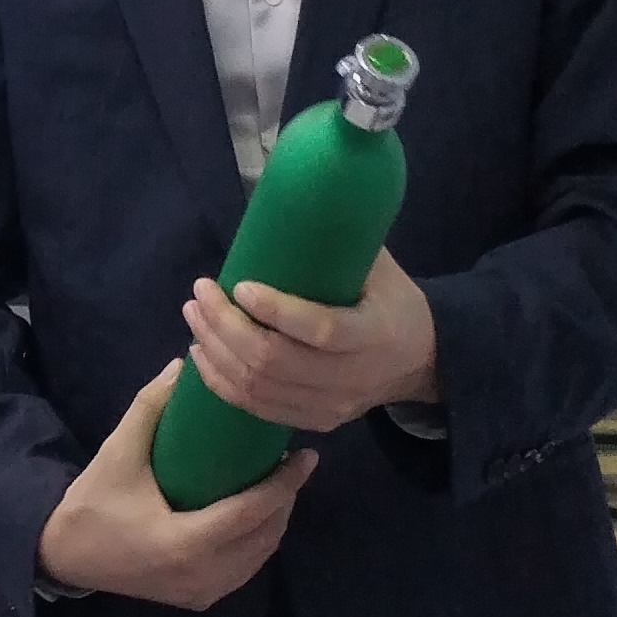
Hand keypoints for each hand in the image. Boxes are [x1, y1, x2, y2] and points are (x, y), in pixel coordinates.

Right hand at [37, 363, 318, 610]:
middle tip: (293, 464)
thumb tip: (183, 366)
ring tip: (280, 485)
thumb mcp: (119, 451)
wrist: (64, 554)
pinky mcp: (198, 599)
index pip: (251, 513)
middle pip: (264, 537)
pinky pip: (243, 571)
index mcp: (184, 543)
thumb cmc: (93, 502)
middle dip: (286, 499)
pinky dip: (258, 544)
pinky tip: (258, 517)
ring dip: (275, 522)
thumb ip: (151, 407)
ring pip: (259, 558)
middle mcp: (201, 575)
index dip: (284, 485)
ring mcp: (202, 592)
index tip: (306, 456)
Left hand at [180, 245, 441, 436]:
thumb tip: (291, 195)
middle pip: (275, 362)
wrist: (421, 360)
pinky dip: (221, 382)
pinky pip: (257, 409)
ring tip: (195, 315)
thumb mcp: (380, 266)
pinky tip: (201, 354)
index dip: (276, 311)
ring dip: (216, 351)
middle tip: (201, 293)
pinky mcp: (315, 421)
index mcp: (375, 333)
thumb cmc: (393, 299)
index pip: (321, 331)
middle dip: (226, 326)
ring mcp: (332, 405)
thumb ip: (340, 240)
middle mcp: (352, 377)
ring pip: (259, 388)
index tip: (239, 285)